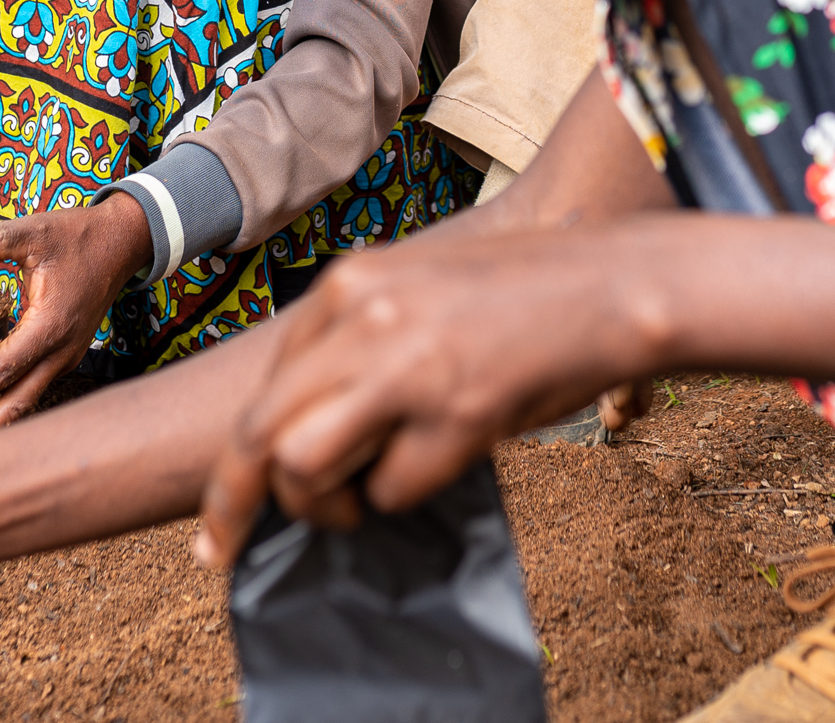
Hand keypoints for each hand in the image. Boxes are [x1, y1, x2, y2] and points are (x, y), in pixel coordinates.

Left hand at [0, 195, 151, 431]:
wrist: (122, 242)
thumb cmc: (80, 236)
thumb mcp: (37, 231)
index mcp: (51, 326)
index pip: (1, 370)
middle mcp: (61, 351)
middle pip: (17, 405)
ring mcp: (65, 357)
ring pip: (26, 401)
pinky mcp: (63, 355)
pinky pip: (32, 387)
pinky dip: (5, 402)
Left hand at [192, 224, 654, 565]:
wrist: (613, 284)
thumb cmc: (524, 295)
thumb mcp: (417, 293)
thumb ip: (357, 344)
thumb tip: (309, 427)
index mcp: (349, 285)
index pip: (265, 386)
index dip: (236, 459)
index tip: (224, 511)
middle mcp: (363, 319)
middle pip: (258, 432)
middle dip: (233, 504)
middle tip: (222, 550)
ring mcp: (406, 366)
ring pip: (302, 463)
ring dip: (322, 504)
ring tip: (358, 503)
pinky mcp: (455, 411)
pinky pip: (393, 491)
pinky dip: (410, 494)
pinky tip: (448, 457)